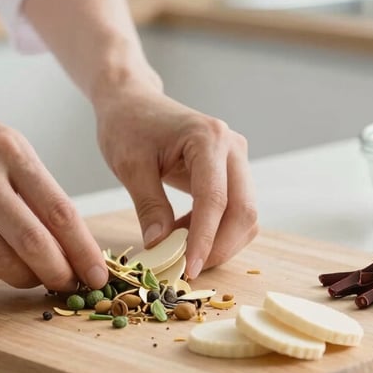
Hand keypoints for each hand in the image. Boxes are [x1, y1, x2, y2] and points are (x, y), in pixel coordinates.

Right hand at [0, 86, 107, 290]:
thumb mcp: (1, 142)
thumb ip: (32, 186)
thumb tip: (67, 240)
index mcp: (10, 150)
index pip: (60, 211)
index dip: (83, 250)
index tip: (98, 274)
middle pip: (33, 241)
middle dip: (59, 273)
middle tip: (69, 286)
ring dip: (23, 278)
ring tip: (31, 277)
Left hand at [94, 84, 257, 278]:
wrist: (132, 102)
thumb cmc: (127, 126)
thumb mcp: (130, 166)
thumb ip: (149, 206)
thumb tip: (161, 248)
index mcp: (208, 139)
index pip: (215, 199)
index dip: (204, 239)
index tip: (188, 269)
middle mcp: (231, 147)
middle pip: (243, 210)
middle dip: (219, 247)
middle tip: (186, 270)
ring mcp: (235, 158)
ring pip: (244, 214)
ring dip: (219, 241)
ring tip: (179, 251)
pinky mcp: (230, 170)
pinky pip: (234, 209)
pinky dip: (215, 230)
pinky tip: (182, 234)